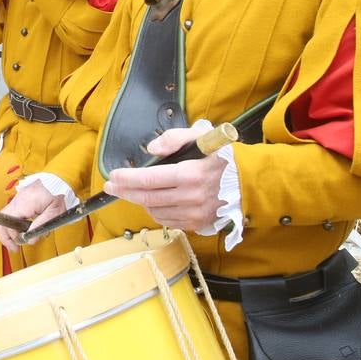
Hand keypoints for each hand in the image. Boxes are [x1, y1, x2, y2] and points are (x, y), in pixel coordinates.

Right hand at [0, 182, 65, 250]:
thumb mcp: (53, 213)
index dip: (13, 236)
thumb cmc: (57, 194)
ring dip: (8, 231)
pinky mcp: (20, 199)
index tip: (20, 243)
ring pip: (5, 218)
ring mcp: (17, 199)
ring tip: (15, 242)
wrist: (58, 179)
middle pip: (2, 221)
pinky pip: (11, 213)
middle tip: (13, 248)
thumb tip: (30, 239)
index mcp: (24, 205)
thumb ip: (40, 227)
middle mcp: (17, 201)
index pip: (10, 224)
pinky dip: (12, 224)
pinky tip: (20, 231)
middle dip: (5, 236)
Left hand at [101, 124, 227, 232]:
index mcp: (190, 174)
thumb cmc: (223, 155)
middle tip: (111, 187)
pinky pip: (168, 221)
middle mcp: (191, 197)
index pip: (148, 179)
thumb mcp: (201, 136)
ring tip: (135, 192)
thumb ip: (174, 139)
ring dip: (140, 201)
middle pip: (147, 198)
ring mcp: (194, 213)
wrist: (250, 181)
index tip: (113, 176)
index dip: (126, 179)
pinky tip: (153, 202)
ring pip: (155, 211)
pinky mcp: (198, 224)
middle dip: (124, 192)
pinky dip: (156, 212)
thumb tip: (152, 150)